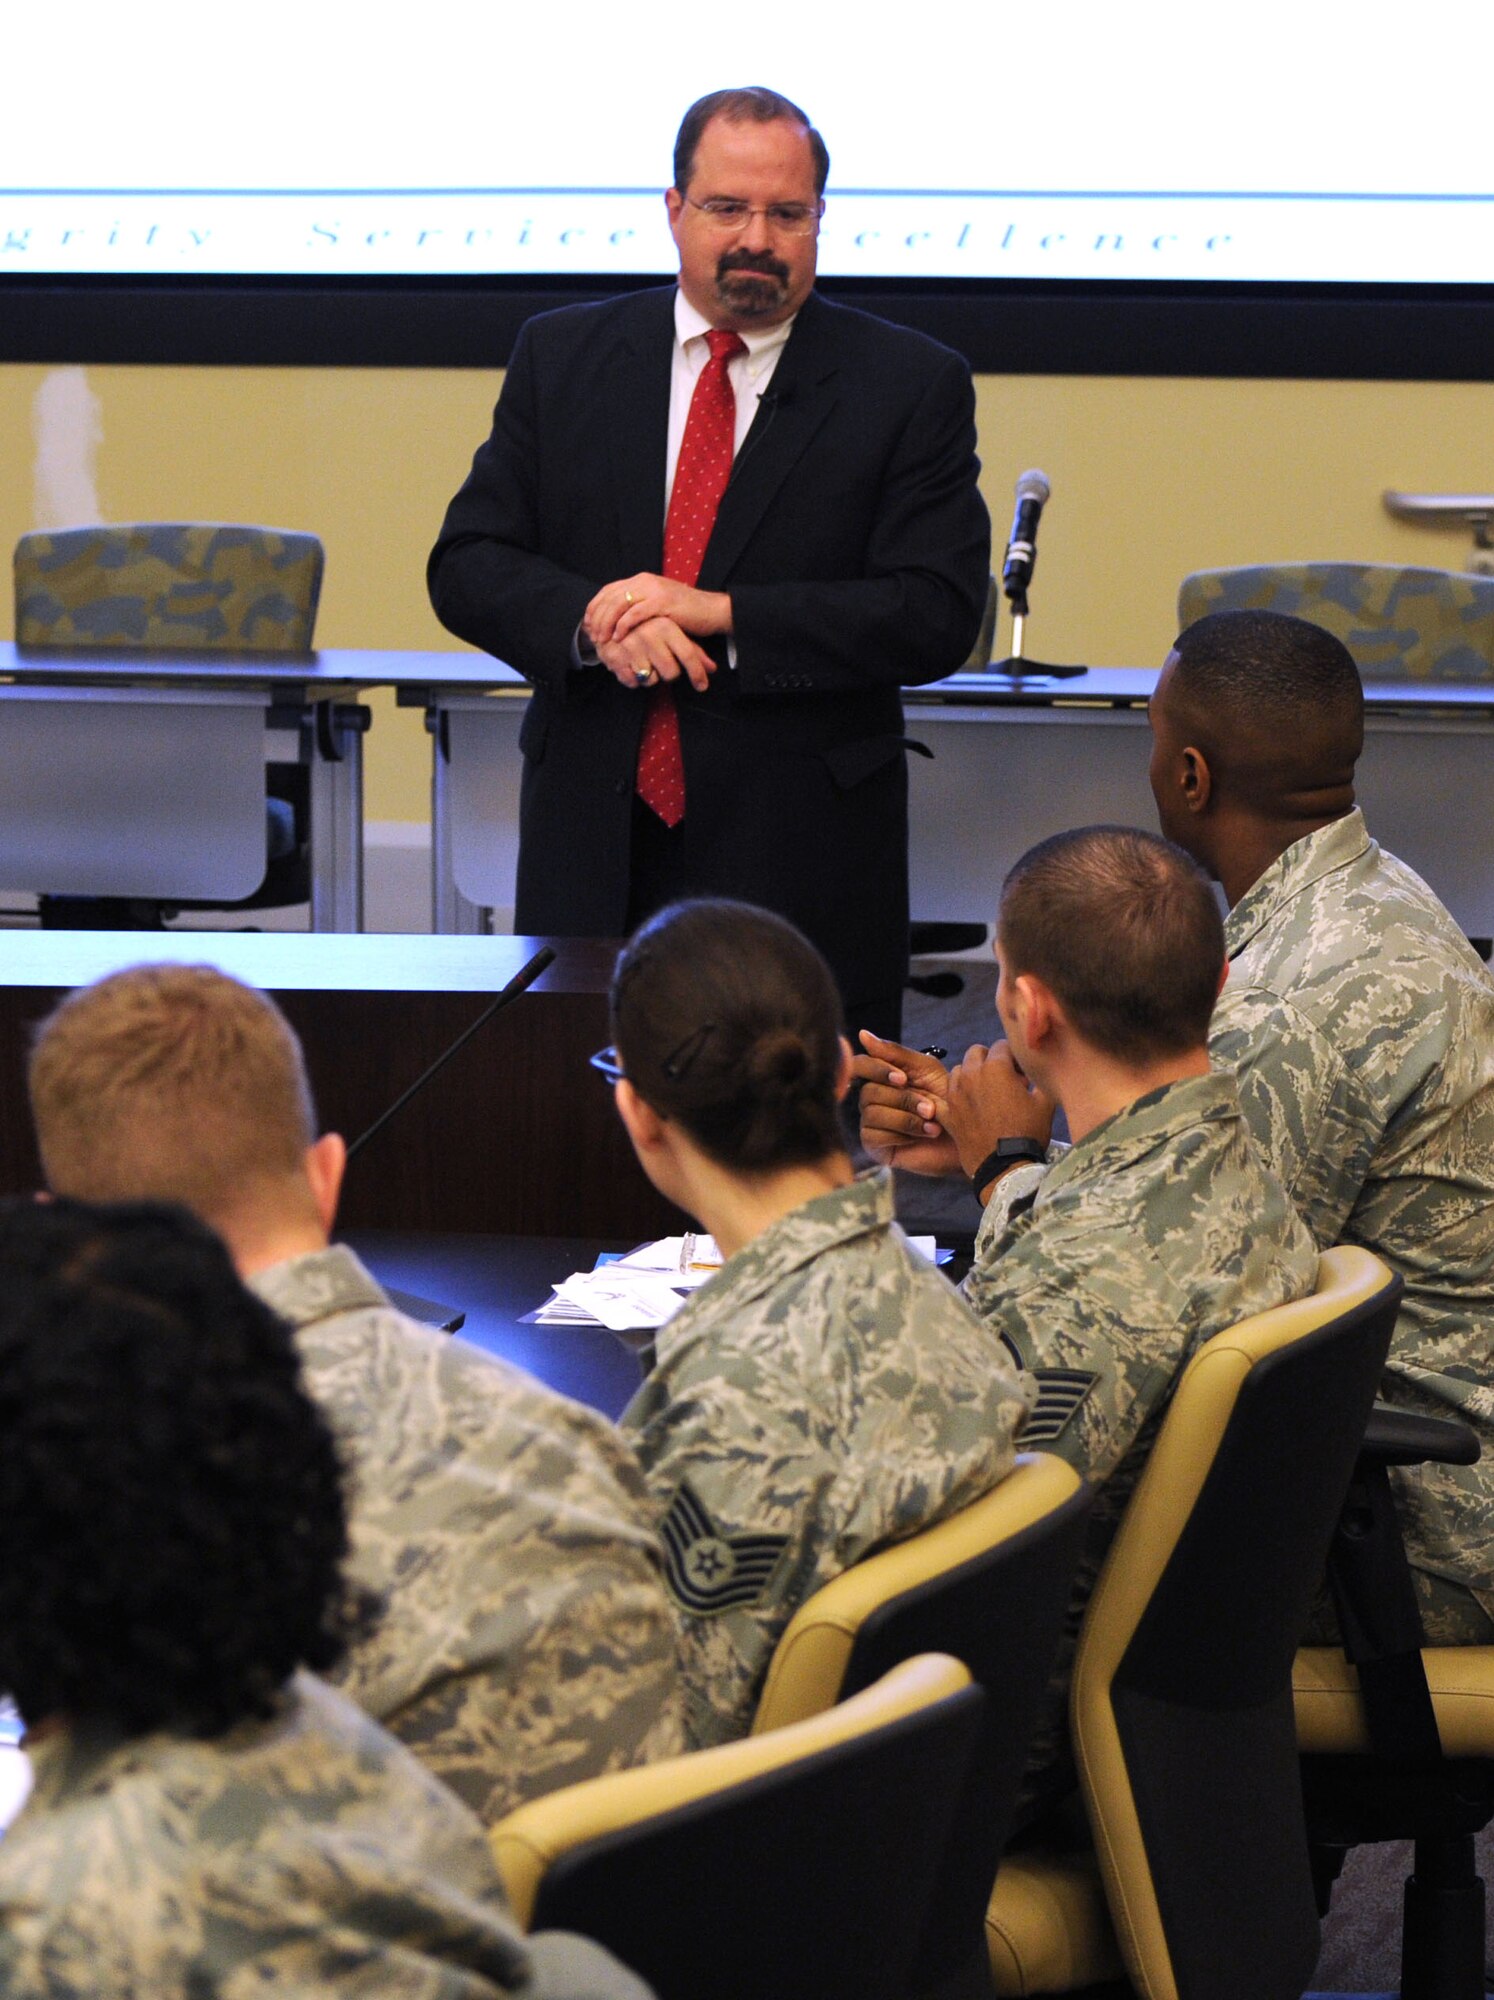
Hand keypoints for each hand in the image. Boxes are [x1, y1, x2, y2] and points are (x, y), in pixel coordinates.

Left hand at [586, 574, 732, 646]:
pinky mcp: (662, 603)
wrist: (711, 610)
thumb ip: (637, 605)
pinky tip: (618, 637)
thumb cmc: (684, 613)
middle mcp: (645, 581)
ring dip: (606, 623)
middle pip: (610, 597)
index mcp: (641, 580)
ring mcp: (653, 591)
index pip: (609, 590)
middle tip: (592, 635)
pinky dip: (623, 626)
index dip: (594, 606)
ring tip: (602, 638)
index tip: (587, 623)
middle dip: (597, 617)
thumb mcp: (656, 604)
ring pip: (619, 604)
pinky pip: (635, 614)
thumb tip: (615, 618)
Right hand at [597, 617, 716, 694]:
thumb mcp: (671, 633)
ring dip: (650, 676)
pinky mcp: (615, 658)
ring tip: (644, 662)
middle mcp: (649, 635)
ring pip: (652, 680)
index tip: (702, 687)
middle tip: (661, 664)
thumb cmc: (646, 629)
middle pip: (671, 672)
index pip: (688, 655)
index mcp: (666, 626)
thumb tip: (712, 668)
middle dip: (669, 673)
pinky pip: (633, 682)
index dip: (697, 674)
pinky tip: (631, 666)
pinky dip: (634, 679)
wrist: (608, 620)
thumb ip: (692, 651)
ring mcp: (631, 646)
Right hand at [852, 1030, 960, 1176]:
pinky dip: (902, 1135)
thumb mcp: (926, 1070)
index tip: (903, 1078)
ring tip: (932, 1124)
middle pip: (868, 1091)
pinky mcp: (874, 1145)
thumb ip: (896, 1052)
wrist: (967, 1136)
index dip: (878, 1069)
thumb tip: (862, 1034)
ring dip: (906, 1118)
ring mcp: (871, 1122)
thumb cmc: (948, 1100)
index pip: (861, 1065)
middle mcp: (871, 1098)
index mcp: (882, 1076)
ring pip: (872, 1114)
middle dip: (904, 1099)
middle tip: (931, 1108)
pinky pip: (875, 1136)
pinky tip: (921, 1136)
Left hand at [943, 1042, 1055, 1185]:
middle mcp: (971, 1075)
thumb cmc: (1027, 1132)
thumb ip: (1041, 1080)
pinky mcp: (947, 1113)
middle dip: (989, 1059)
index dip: (1014, 1056)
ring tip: (984, 1091)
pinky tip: (966, 1107)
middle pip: (976, 1052)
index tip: (1022, 1071)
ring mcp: (955, 1094)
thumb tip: (1038, 1071)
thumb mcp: (1045, 1103)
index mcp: (996, 1068)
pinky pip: (945, 1095)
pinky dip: (955, 1097)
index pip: (1002, 1045)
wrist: (1004, 1167)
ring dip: (970, 1075)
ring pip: (958, 1070)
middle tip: (1003, 1077)